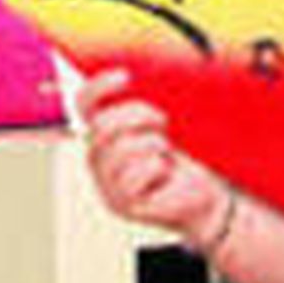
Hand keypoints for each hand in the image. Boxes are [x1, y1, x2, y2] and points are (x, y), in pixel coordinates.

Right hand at [77, 67, 230, 250]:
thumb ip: (139, 113)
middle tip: (160, 120)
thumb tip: (137, 78)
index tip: (124, 77)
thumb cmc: (178, 164)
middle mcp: (98, 163)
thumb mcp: (157, 132)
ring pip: (118, 150)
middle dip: (135, 115)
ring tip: (164, 150)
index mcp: (102, 139)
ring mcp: (107, 186)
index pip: (83, 107)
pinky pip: (134, 176)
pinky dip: (156, 167)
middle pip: (101, 127)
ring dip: (151, 142)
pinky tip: (164, 174)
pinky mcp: (123, 205)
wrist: (199, 201)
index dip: (98, 88)